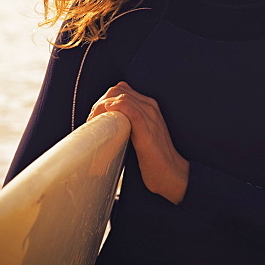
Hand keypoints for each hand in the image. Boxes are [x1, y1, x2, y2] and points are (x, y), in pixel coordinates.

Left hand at [88, 82, 188, 204]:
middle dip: (100, 101)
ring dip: (102, 106)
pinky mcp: (147, 130)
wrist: (172, 174)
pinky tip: (106, 116)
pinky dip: (116, 108)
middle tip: (92, 119)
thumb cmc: (155, 159)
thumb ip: (129, 124)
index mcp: (149, 107)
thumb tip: (109, 123)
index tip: (95, 114)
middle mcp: (151, 108)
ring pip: (122, 97)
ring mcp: (150, 117)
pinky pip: (130, 110)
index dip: (104, 98)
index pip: (122, 90)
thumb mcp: (141, 135)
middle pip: (119, 91)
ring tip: (94, 120)